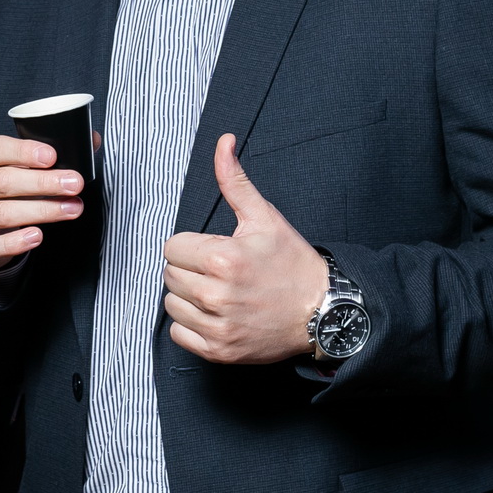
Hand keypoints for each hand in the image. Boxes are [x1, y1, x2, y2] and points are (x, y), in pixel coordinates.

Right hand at [0, 134, 85, 271]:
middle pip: (2, 182)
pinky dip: (16, 242)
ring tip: (71, 208)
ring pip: (2, 213)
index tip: (51, 156)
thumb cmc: (2, 187)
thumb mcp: (15, 164)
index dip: (22, 152)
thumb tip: (90, 140)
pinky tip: (37, 236)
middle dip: (42, 183)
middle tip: (74, 184)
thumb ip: (47, 153)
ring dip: (41, 211)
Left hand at [161, 135, 328, 364]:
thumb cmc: (292, 263)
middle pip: (169, 274)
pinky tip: (216, 314)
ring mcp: (217, 326)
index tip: (215, 250)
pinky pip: (179, 334)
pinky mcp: (219, 351)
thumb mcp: (264, 217)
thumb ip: (234, 181)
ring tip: (218, 292)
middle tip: (219, 271)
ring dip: (188, 297)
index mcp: (222, 258)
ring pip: (171, 304)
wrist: (323, 311)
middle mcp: (215, 294)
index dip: (192, 246)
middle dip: (190, 269)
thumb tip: (223, 142)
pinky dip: (191, 326)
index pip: (172, 247)